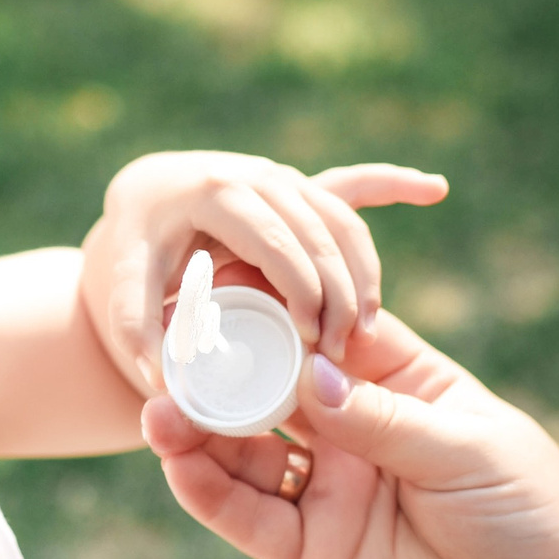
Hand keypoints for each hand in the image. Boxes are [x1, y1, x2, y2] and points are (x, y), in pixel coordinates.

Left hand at [79, 153, 447, 384]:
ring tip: (364, 332)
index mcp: (213, 193)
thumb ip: (139, 335)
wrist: (140, 206)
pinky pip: (352, 184)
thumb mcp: (123, 296)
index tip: (311, 340)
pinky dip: (392, 185)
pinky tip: (435, 189)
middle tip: (342, 352)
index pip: (273, 241)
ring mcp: (281, 177)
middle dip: (338, 293)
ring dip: (362, 275)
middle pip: (317, 233)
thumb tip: (163, 384)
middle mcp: (253, 174)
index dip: (300, 289)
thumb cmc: (131, 257)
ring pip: (341, 222)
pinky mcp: (300, 184)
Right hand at [144, 307, 558, 558]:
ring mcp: (332, 491)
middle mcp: (358, 431)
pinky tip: (177, 464)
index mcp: (406, 384)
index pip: (329, 331)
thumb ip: (380, 418)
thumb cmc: (532, 519)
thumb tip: (309, 374)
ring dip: (200, 429)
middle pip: (274, 387)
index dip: (279, 308)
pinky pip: (249, 517)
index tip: (224, 282)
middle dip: (223, 367)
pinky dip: (209, 491)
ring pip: (248, 451)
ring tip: (158, 407)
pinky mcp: (315, 553)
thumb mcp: (466, 452)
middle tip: (172, 347)